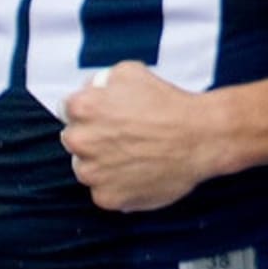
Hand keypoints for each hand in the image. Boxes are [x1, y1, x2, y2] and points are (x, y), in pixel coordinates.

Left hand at [61, 62, 212, 211]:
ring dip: (102, 162)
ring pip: (87, 168)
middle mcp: (81, 142)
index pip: (67, 109)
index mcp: (83, 108)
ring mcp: (93, 173)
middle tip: (123, 134)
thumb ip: (102, 81)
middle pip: (74, 139)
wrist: (200, 136)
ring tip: (134, 153)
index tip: (104, 114)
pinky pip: (104, 190)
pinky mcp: (107, 198)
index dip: (88, 110)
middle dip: (93, 136)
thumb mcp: (131, 71)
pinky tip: (140, 170)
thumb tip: (92, 90)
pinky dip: (118, 183)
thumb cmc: (168, 103)